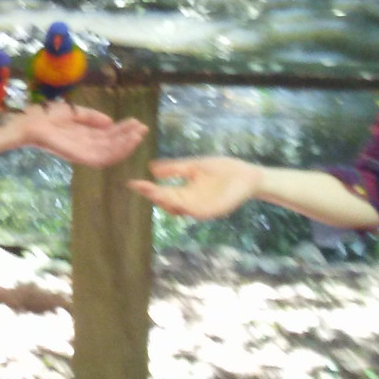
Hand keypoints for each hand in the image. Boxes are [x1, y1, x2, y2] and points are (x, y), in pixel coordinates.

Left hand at [17, 102, 147, 167]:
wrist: (28, 123)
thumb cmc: (45, 116)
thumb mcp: (72, 112)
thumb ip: (90, 117)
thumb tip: (110, 121)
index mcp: (82, 135)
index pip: (106, 135)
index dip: (122, 130)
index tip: (136, 122)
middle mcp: (84, 146)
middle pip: (111, 144)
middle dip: (127, 136)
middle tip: (142, 127)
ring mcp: (82, 153)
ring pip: (110, 153)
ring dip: (126, 144)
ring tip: (139, 133)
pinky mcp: (80, 157)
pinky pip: (103, 157)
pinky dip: (117, 150)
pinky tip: (127, 140)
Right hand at [127, 156, 262, 219]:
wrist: (246, 176)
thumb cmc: (222, 170)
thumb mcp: (194, 166)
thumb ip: (174, 169)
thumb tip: (151, 168)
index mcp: (183, 192)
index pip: (160, 191)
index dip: (146, 188)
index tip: (131, 182)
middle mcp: (188, 203)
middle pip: (165, 202)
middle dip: (151, 195)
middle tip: (138, 186)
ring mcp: (198, 209)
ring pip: (176, 208)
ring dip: (164, 201)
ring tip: (151, 190)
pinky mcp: (210, 211)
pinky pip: (193, 211)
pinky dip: (182, 207)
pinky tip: (173, 199)